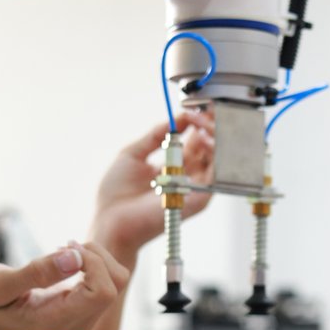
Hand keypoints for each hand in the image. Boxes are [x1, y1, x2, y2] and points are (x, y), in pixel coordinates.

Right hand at [0, 242, 128, 329]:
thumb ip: (36, 272)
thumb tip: (75, 257)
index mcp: (62, 321)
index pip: (104, 291)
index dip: (92, 262)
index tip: (61, 248)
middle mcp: (80, 322)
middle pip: (117, 283)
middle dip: (96, 255)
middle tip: (63, 245)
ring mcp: (85, 315)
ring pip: (117, 278)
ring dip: (95, 255)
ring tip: (62, 249)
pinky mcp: (86, 304)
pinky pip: (108, 277)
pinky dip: (92, 259)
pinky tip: (65, 257)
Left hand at [91, 111, 215, 270]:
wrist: (112, 221)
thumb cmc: (116, 195)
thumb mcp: (132, 154)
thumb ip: (154, 135)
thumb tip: (176, 119)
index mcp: (173, 166)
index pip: (194, 141)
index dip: (197, 123)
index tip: (194, 109)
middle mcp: (187, 176)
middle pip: (210, 147)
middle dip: (209, 126)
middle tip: (202, 113)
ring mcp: (194, 187)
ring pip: (218, 157)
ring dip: (214, 136)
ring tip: (203, 122)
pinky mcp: (199, 198)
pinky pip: (217, 174)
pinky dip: (215, 153)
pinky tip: (204, 139)